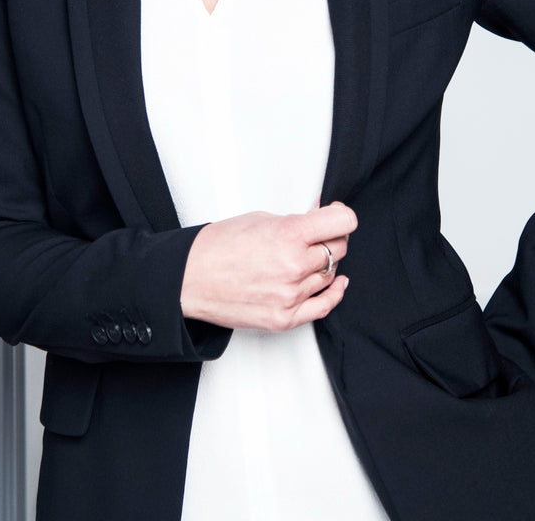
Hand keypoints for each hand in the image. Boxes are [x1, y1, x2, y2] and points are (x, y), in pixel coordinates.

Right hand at [179, 202, 356, 330]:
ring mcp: (290, 295)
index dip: (341, 216)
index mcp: (288, 234)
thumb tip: (321, 215)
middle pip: (338, 248)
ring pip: (330, 274)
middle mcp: (294, 265)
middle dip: (331, 238)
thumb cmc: (218, 246)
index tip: (336, 216)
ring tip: (306, 255)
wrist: (191, 278)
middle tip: (318, 234)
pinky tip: (336, 283)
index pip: (343, 222)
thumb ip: (296, 220)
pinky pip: (323, 306)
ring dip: (323, 263)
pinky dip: (333, 293)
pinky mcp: (284, 317)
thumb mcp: (261, 218)